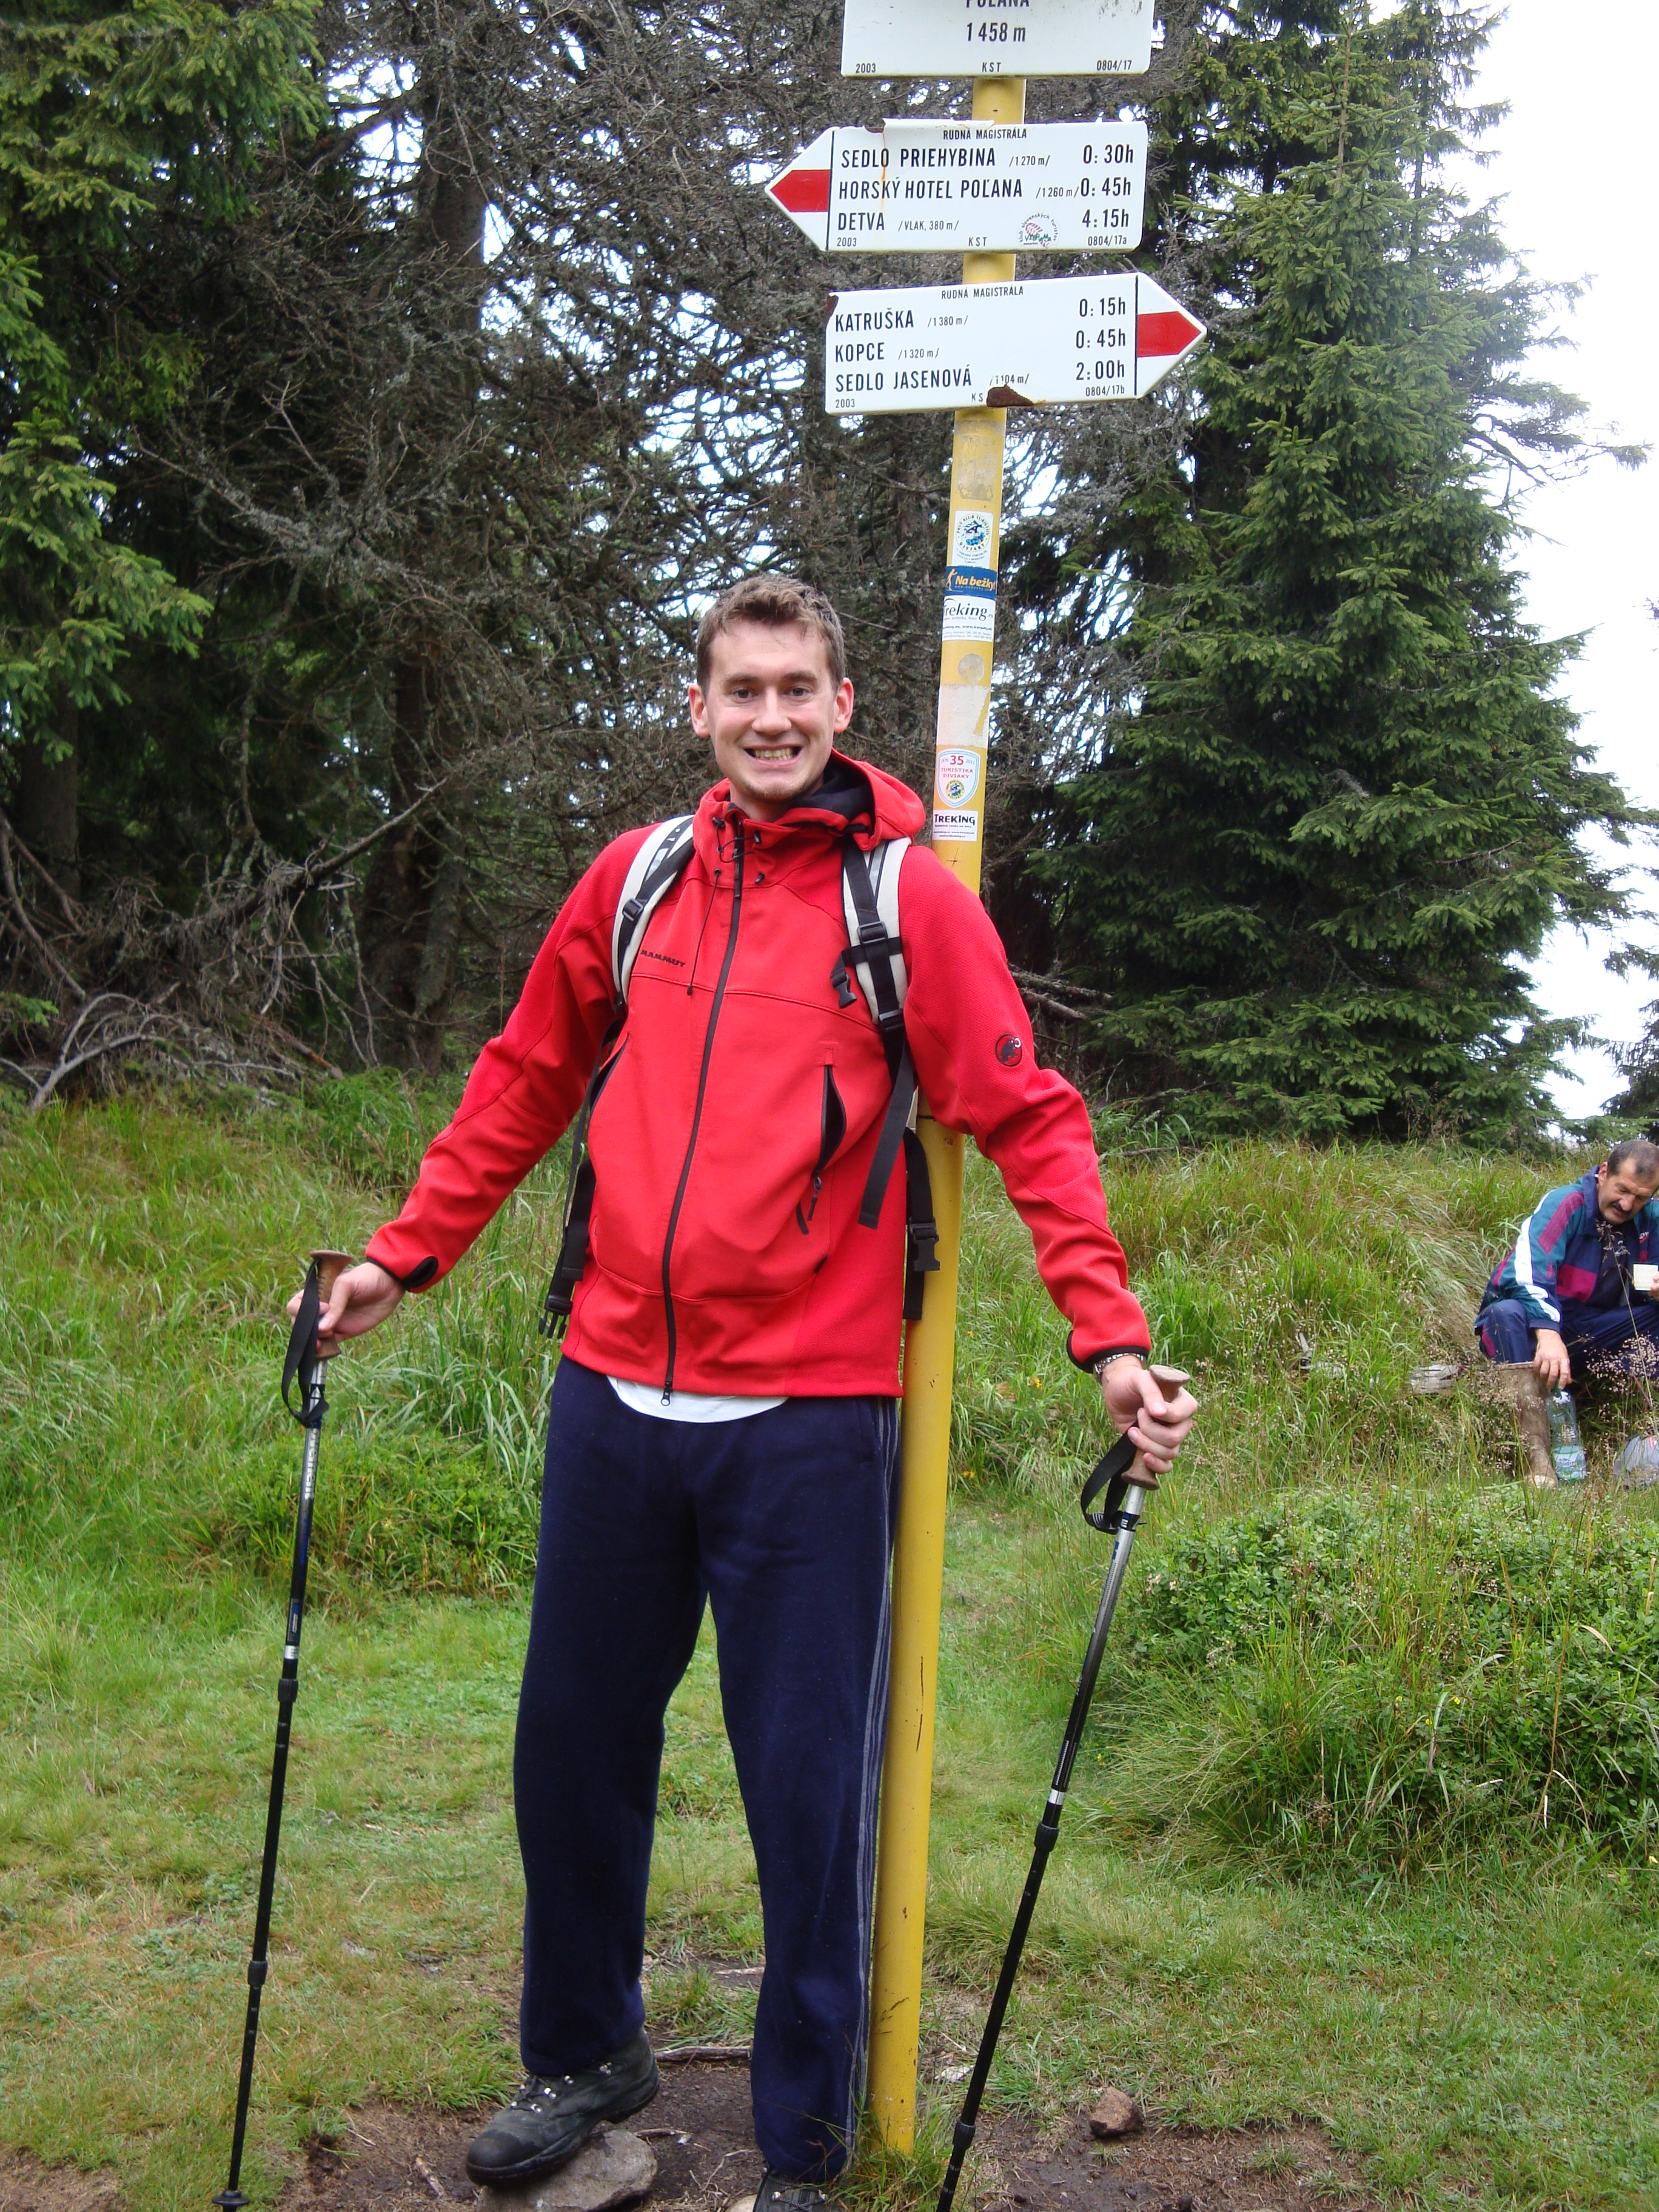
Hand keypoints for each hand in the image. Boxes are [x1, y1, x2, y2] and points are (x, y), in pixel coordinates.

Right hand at [287, 1260, 403, 1346]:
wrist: (390, 1285)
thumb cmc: (365, 1278)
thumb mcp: (346, 1285)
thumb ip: (334, 1304)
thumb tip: (322, 1328)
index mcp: (316, 1294)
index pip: (295, 1305)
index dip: (301, 1310)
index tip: (323, 1309)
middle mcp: (320, 1310)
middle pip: (300, 1324)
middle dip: (305, 1330)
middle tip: (323, 1330)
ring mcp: (331, 1322)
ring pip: (312, 1337)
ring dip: (313, 1343)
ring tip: (325, 1340)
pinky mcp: (343, 1333)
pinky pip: (328, 1345)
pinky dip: (324, 1350)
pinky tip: (326, 1350)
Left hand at [1100, 1358, 1196, 1474]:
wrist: (1117, 1392)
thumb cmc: (1131, 1382)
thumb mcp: (1139, 1379)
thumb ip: (1151, 1392)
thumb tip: (1160, 1412)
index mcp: (1183, 1402)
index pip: (1181, 1416)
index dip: (1162, 1416)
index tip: (1144, 1408)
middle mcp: (1181, 1422)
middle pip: (1174, 1438)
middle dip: (1150, 1431)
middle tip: (1138, 1416)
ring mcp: (1171, 1436)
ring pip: (1169, 1453)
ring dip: (1146, 1444)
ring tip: (1132, 1431)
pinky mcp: (1158, 1448)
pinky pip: (1167, 1466)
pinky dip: (1156, 1465)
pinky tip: (1144, 1457)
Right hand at [1531, 1329, 1570, 1389]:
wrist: (1549, 1337)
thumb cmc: (1559, 1348)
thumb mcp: (1565, 1357)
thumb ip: (1567, 1370)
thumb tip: (1569, 1382)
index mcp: (1563, 1359)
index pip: (1564, 1373)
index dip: (1563, 1382)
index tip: (1560, 1388)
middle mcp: (1555, 1359)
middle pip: (1553, 1374)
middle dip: (1551, 1383)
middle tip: (1550, 1387)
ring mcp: (1546, 1357)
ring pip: (1544, 1371)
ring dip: (1543, 1378)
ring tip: (1544, 1380)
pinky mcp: (1538, 1356)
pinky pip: (1536, 1366)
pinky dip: (1536, 1371)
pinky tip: (1538, 1373)